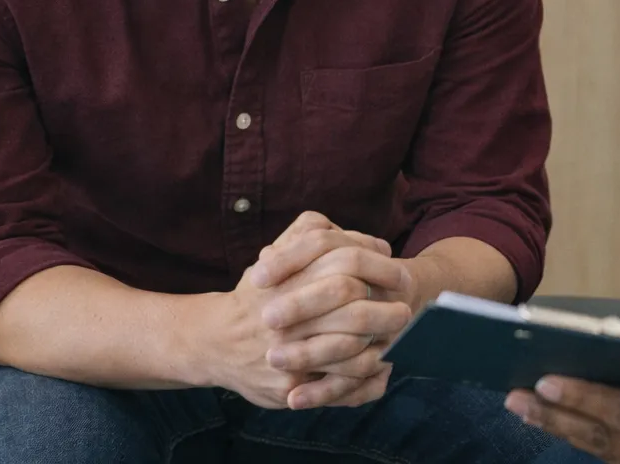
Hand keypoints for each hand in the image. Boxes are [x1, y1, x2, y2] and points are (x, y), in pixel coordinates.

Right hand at [191, 212, 405, 408]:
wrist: (213, 341)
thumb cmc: (257, 293)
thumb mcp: (276, 253)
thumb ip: (311, 233)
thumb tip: (370, 240)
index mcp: (288, 278)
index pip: (345, 263)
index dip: (378, 268)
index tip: (399, 274)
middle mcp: (287, 315)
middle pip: (351, 309)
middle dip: (385, 311)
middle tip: (406, 311)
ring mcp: (287, 352)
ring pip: (347, 350)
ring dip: (379, 346)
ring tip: (398, 341)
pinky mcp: (287, 385)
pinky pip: (335, 385)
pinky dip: (362, 379)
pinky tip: (378, 371)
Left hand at [507, 379, 619, 463]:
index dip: (585, 399)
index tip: (548, 381)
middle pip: (603, 437)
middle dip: (557, 415)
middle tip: (517, 393)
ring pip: (602, 452)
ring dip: (560, 428)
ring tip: (523, 405)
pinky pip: (614, 460)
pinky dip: (583, 439)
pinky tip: (557, 421)